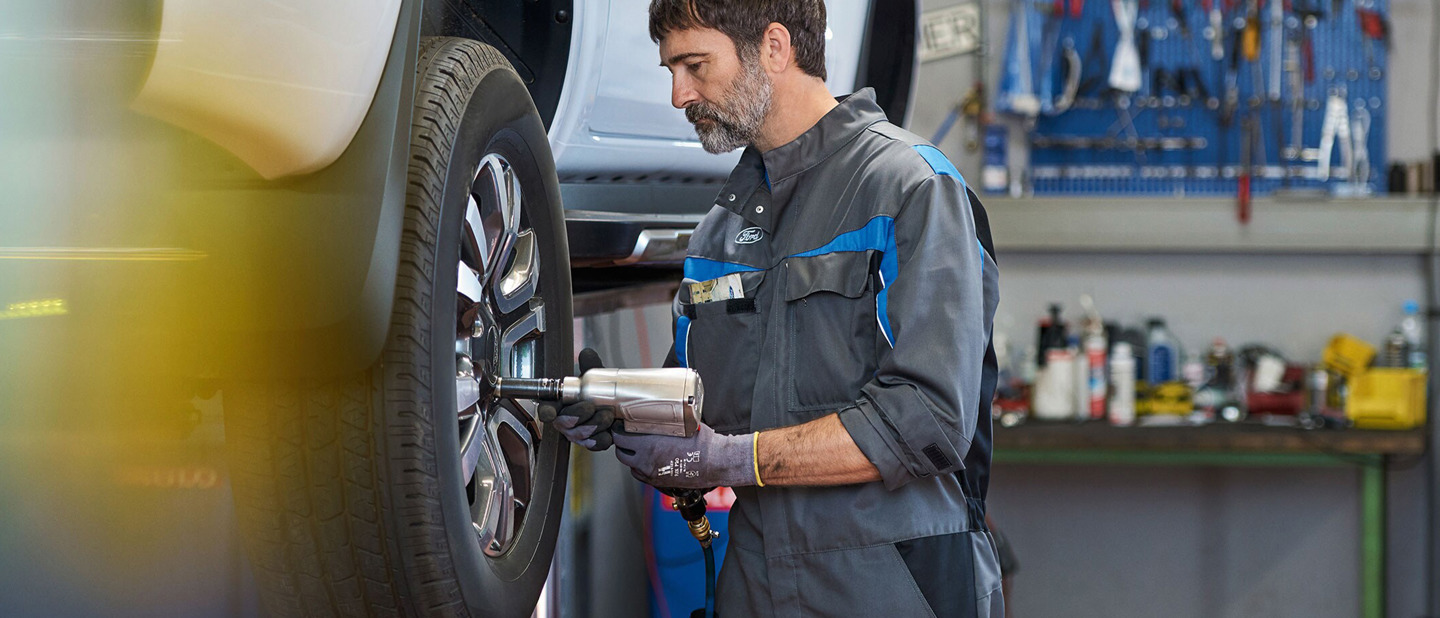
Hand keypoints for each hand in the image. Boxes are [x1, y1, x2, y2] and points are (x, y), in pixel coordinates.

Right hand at [537, 348, 616, 450]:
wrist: (621, 411)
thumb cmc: (601, 395)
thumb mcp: (595, 379)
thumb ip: (590, 366)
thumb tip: (586, 354)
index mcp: (562, 404)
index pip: (547, 408)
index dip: (546, 411)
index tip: (550, 412)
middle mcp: (567, 421)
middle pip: (564, 423)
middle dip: (577, 415)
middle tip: (592, 407)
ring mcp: (579, 434)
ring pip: (579, 435)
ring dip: (594, 425)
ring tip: (607, 416)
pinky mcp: (592, 443)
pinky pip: (594, 445)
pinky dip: (602, 438)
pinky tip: (610, 432)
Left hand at [613, 422, 755, 488]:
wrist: (717, 462)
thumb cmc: (703, 442)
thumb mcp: (681, 424)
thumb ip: (665, 422)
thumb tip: (658, 412)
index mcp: (649, 445)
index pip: (620, 438)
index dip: (617, 431)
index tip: (620, 426)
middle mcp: (646, 462)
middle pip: (621, 454)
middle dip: (622, 445)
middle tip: (627, 436)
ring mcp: (652, 475)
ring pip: (631, 467)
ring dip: (632, 458)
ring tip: (640, 449)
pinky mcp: (660, 483)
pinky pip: (643, 476)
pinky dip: (642, 468)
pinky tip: (651, 460)